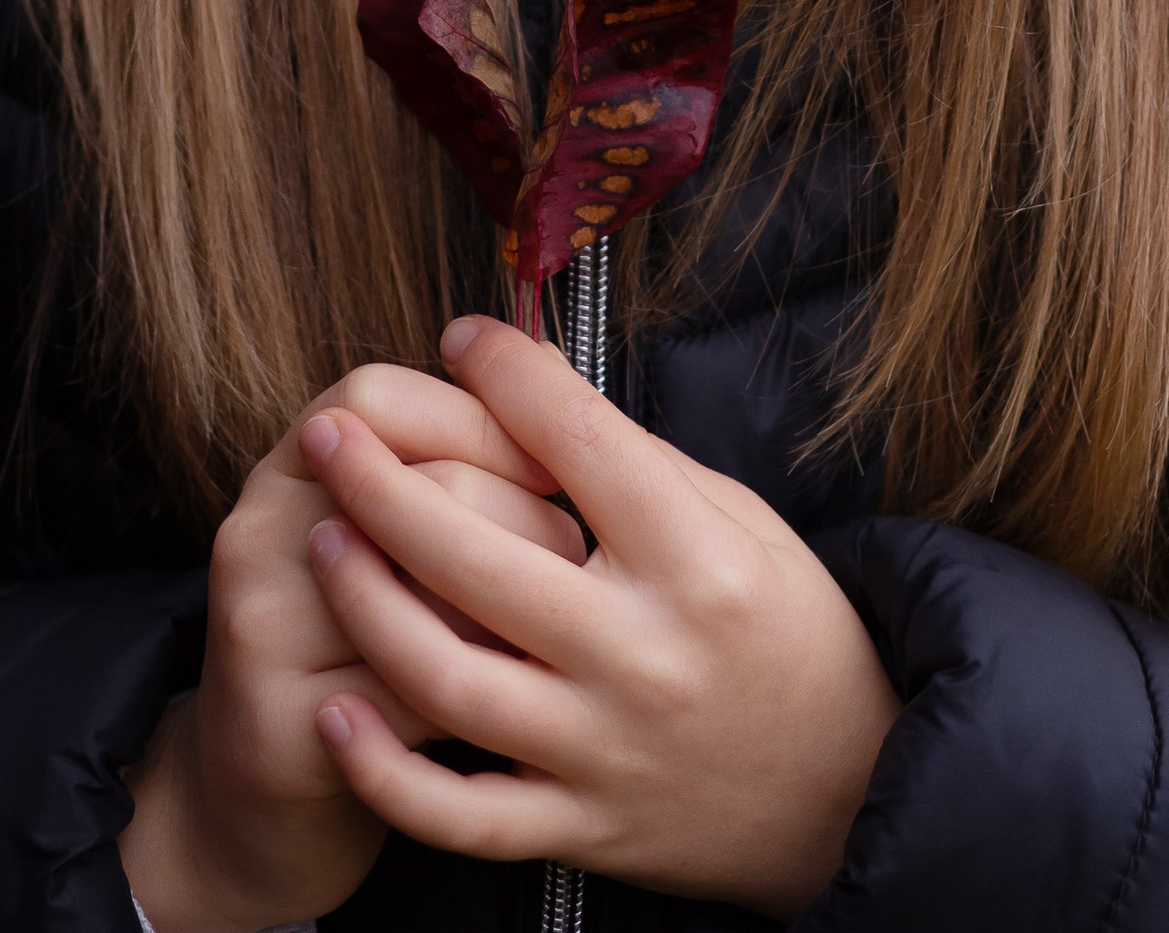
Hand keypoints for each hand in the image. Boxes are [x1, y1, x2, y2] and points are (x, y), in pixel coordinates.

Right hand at [119, 363, 584, 932]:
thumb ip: (455, 449)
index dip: (479, 418)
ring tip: (552, 623)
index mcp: (290, 466)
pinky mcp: (283, 731)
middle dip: (526, 516)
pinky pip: (419, 696)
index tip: (551, 461)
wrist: (264, 790)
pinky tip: (509, 696)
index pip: (380, 398)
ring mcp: (263, 632)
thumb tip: (558, 371)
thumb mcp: (386, 525)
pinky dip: (483, 696)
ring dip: (515, 611)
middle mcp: (259, 532)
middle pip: (422, 486)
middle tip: (574, 552)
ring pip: (428, 594)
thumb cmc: (361, 633)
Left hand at [306, 316, 901, 920]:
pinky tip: (337, 707)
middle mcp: (645, 653)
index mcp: (696, 558)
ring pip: (451, 681)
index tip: (459, 337)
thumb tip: (523, 376)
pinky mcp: (582, 831)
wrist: (850, 787)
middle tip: (328, 430)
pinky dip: (386, 770)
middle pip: (480, 558)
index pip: (579, 442)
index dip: (507, 375)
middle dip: (384, 486)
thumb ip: (631, 464)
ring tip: (318, 539)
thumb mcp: (737, 520)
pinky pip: (461, 815)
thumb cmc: (786, 625)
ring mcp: (606, 750)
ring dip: (368, 604)